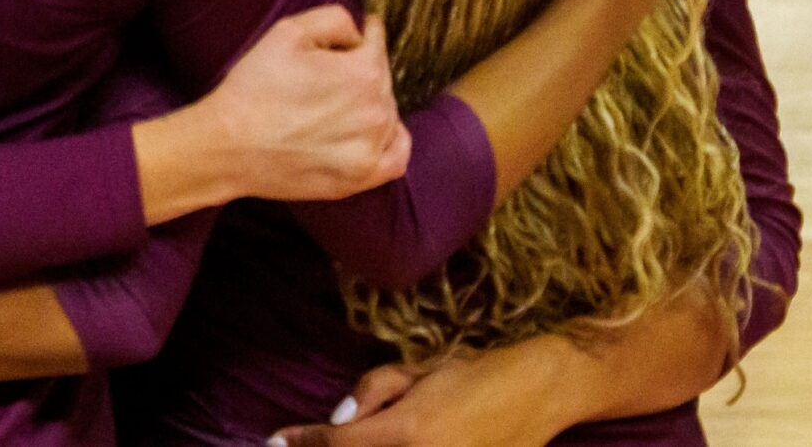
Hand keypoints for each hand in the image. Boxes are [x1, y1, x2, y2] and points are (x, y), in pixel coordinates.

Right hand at [202, 7, 408, 202]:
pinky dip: (390, 140)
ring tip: (336, 102)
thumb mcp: (287, 32)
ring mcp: (371, 149)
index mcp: (363, 73)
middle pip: (381, 79)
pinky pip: (397, 156)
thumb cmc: (255, 87)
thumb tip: (358, 33)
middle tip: (329, 71)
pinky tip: (371, 132)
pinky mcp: (361, 178)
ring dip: (369, 102)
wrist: (229, 146)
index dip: (367, 33)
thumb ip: (334, 19)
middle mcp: (376, 112)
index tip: (365, 29)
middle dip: (361, 69)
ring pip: (387, 113)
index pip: (376, 44)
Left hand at [270, 343, 580, 446]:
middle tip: (296, 444)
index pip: (337, 444)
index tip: (274, 440)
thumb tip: (337, 417)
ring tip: (332, 442)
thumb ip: (372, 392)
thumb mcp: (416, 371)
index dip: (302, 442)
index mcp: (406, 431)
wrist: (537, 394)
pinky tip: (375, 445)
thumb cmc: (473, 374)